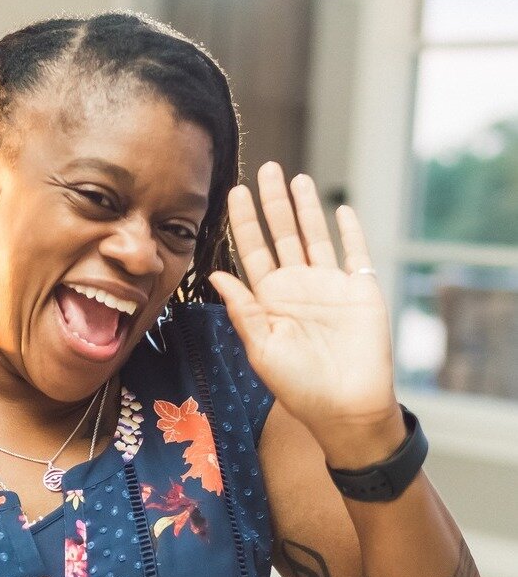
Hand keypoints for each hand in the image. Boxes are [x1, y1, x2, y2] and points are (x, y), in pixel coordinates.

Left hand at [209, 163, 401, 459]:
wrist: (346, 408)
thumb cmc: (299, 387)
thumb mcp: (262, 348)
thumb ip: (242, 310)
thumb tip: (216, 274)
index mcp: (269, 300)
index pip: (252, 252)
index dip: (243, 223)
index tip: (233, 193)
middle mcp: (297, 287)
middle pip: (283, 234)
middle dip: (272, 202)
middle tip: (265, 168)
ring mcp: (329, 286)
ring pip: (315, 236)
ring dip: (307, 208)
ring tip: (297, 178)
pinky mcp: (361, 292)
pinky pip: (356, 254)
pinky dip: (350, 231)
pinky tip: (341, 209)